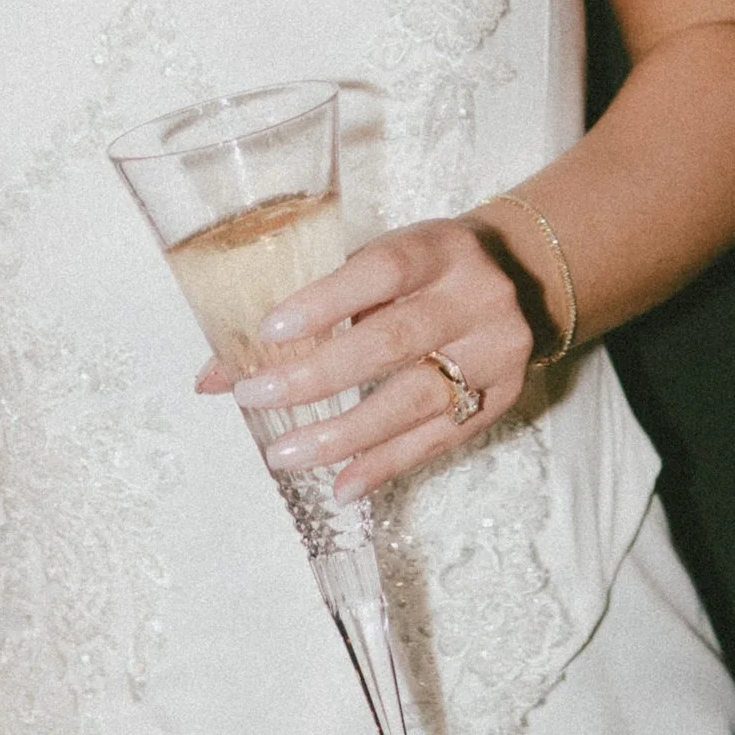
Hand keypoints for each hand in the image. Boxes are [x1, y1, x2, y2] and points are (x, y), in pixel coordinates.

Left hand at [200, 216, 540, 498]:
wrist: (522, 278)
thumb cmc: (425, 272)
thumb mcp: (376, 266)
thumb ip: (304, 309)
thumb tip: (213, 374)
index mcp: (438, 248)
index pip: (382, 270)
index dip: (327, 301)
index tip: (270, 331)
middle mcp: (474, 297)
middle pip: (394, 341)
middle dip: (318, 376)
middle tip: (255, 397)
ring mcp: (493, 351)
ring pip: (416, 399)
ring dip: (345, 434)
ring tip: (286, 456)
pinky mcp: (501, 398)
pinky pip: (438, 440)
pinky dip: (385, 465)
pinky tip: (342, 485)